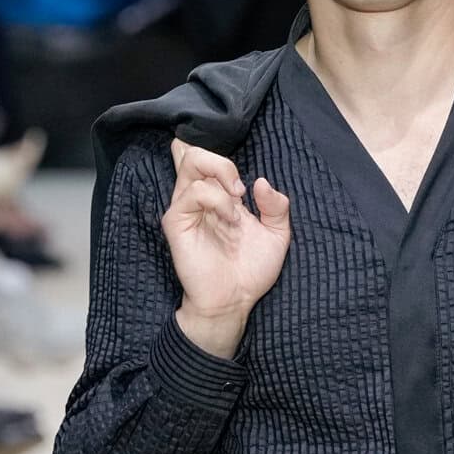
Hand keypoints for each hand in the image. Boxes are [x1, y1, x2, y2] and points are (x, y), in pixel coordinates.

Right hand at [163, 140, 290, 353]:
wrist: (235, 301)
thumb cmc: (251, 271)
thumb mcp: (277, 235)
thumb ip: (276, 207)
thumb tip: (261, 182)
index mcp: (219, 197)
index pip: (207, 159)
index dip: (223, 159)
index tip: (246, 188)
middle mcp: (200, 199)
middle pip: (195, 152)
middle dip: (222, 162)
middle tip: (240, 189)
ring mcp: (186, 208)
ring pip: (192, 162)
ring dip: (222, 176)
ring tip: (237, 205)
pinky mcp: (176, 222)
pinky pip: (192, 193)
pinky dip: (216, 199)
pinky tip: (230, 220)